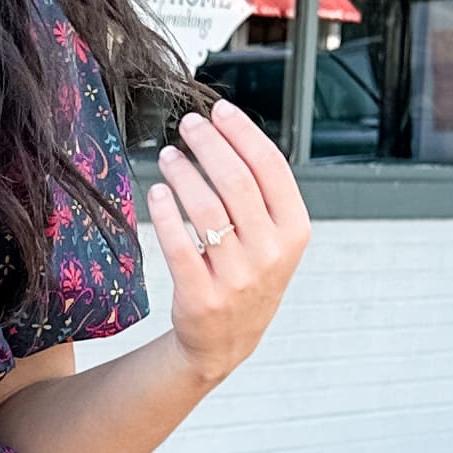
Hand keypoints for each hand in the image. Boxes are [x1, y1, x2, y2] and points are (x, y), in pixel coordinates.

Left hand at [149, 97, 311, 387]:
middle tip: (188, 125)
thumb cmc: (247, 276)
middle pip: (236, 182)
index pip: (271, 167)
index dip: (243, 133)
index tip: (219, 111)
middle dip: (209, 145)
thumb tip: (228, 132)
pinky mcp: (201, 297)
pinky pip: (179, 245)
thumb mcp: (273, 239)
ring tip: (169, 156)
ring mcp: (237, 278)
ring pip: (206, 209)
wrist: (225, 341)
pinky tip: (157, 192)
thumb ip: (262, 194)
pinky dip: (166, 213)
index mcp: (294, 231)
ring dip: (183, 173)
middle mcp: (270, 254)